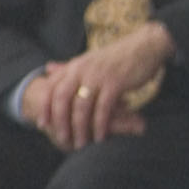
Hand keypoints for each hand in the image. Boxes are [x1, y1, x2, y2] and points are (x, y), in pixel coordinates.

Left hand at [29, 22, 171, 149]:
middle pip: (62, 99)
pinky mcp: (116, 83)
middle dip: (60, 121)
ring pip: (81, 106)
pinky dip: (100, 124)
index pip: (51, 88)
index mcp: (74, 66)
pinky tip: (100, 136)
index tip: (43, 125)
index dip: (45, 108)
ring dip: (79, 127)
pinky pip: (103, 108)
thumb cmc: (117, 56)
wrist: (145, 46)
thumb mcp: (89, 59)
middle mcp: (82, 70)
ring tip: (81, 142)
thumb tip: (47, 68)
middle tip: (62, 138)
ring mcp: (98, 76)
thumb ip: (68, 66)